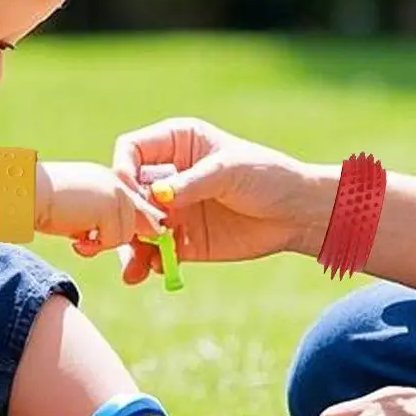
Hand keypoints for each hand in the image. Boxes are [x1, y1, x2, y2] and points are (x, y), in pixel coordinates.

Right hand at [35, 160, 164, 248]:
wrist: (25, 194)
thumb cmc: (44, 205)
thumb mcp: (80, 214)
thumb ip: (105, 221)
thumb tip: (147, 232)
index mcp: (109, 180)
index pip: (135, 210)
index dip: (124, 230)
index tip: (98, 238)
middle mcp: (116, 182)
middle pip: (136, 224)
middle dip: (111, 239)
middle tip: (83, 240)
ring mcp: (116, 193)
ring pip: (126, 235)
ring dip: (101, 244)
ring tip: (78, 238)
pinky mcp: (109, 206)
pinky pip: (114, 240)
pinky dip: (94, 246)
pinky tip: (75, 239)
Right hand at [75, 117, 328, 285]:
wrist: (298, 214)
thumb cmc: (268, 176)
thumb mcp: (230, 171)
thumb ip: (191, 183)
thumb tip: (156, 196)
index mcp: (176, 143)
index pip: (131, 151)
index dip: (122, 170)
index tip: (127, 192)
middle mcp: (169, 176)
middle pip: (127, 193)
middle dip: (119, 215)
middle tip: (117, 237)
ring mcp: (174, 210)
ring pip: (136, 227)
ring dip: (129, 247)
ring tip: (131, 269)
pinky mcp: (184, 241)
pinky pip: (155, 253)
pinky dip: (148, 263)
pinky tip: (152, 272)